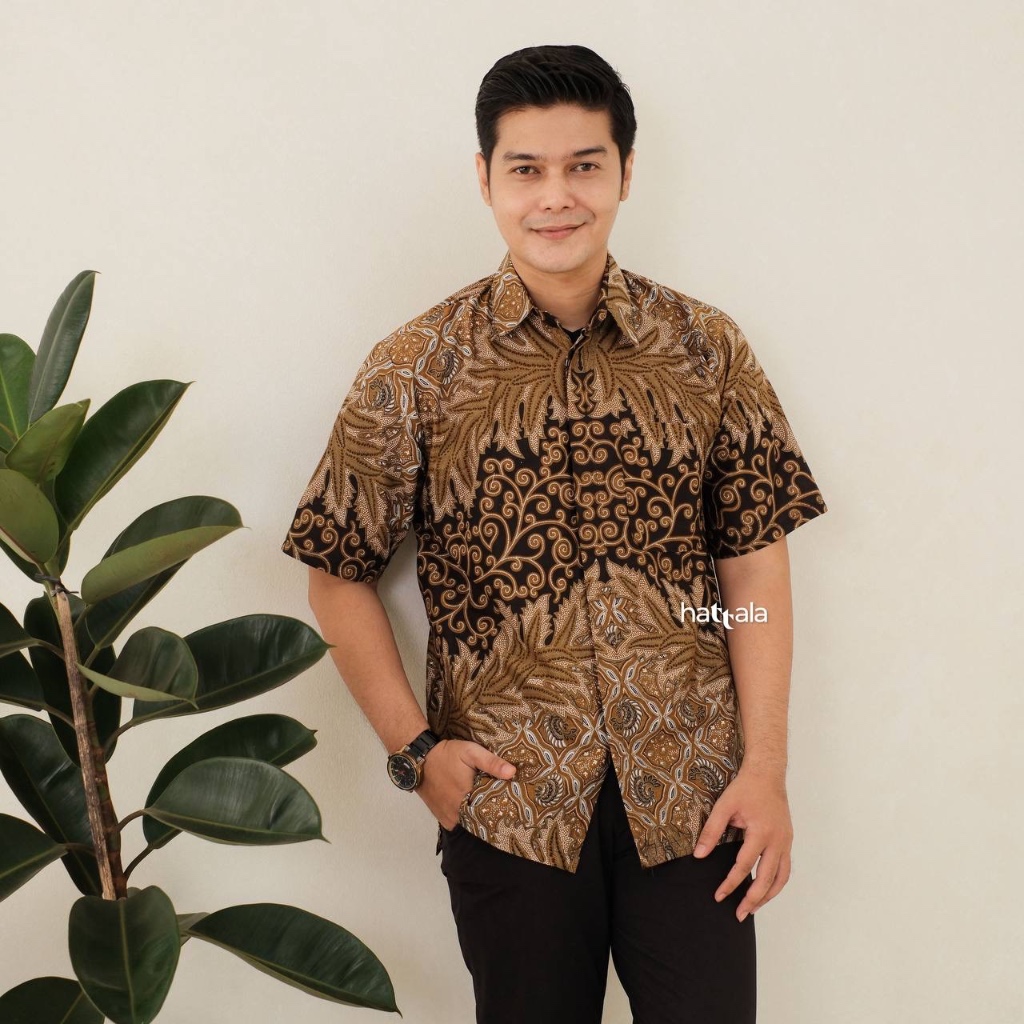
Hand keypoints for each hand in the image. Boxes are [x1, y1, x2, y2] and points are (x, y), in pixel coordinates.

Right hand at [417, 738, 516, 829]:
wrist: (419, 760)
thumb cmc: (446, 755)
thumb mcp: (470, 752)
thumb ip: (491, 762)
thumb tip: (512, 773)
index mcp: (467, 798)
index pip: (492, 812)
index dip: (502, 810)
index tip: (513, 806)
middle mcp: (457, 813)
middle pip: (481, 820)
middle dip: (491, 815)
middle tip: (503, 806)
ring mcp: (449, 818)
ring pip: (470, 823)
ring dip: (478, 817)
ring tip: (490, 808)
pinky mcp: (442, 818)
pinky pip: (459, 824)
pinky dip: (466, 819)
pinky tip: (473, 809)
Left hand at [691, 765, 792, 921]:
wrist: (768, 774)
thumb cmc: (745, 788)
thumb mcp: (724, 806)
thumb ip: (711, 831)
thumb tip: (698, 855)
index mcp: (761, 832)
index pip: (744, 866)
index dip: (730, 883)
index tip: (719, 896)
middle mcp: (778, 841)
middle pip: (766, 879)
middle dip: (752, 900)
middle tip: (739, 915)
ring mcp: (786, 842)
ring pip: (781, 879)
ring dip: (768, 896)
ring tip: (753, 909)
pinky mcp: (788, 841)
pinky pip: (785, 869)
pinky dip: (776, 884)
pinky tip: (765, 891)